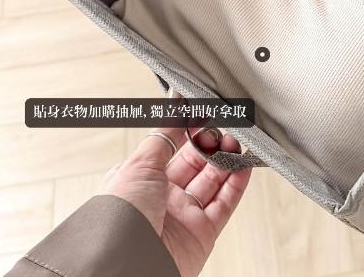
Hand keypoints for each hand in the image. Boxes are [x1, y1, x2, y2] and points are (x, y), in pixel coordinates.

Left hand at [101, 124, 250, 276]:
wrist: (125, 267)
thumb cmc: (119, 217)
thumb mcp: (138, 164)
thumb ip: (163, 133)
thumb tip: (174, 102)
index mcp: (143, 179)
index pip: (173, 147)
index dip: (189, 129)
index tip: (205, 113)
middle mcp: (164, 197)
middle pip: (196, 162)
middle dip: (211, 142)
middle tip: (224, 127)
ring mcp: (184, 215)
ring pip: (214, 180)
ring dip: (227, 158)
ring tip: (236, 141)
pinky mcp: (203, 233)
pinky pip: (226, 203)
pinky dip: (238, 182)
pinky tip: (244, 164)